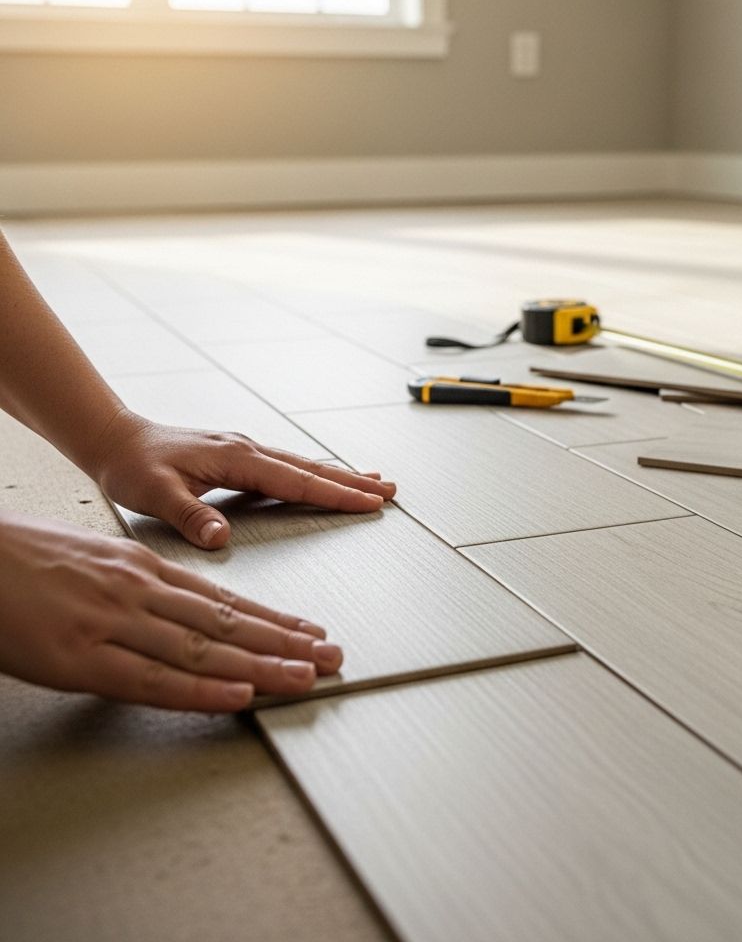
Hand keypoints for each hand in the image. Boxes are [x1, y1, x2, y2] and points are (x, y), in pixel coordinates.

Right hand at [0, 511, 342, 710]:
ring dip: (262, 667)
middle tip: (331, 657)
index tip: (310, 631)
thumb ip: (139, 583)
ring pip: (205, 650)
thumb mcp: (95, 559)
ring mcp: (112, 624)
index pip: (226, 599)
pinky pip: (153, 680)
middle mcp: (139, 592)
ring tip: (307, 676)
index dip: (274, 619)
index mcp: (143, 568)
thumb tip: (177, 603)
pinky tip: (239, 695)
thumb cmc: (22, 558)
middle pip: (229, 623)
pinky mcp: (80, 659)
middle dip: (287, 643)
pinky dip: (201, 690)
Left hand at [91, 411, 395, 548]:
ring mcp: (247, 450)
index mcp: (236, 459)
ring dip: (341, 475)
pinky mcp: (241, 455)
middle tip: (389, 491)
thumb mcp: (155, 495)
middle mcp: (248, 449)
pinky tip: (325, 476)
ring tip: (374, 482)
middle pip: (312, 469)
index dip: (336, 494)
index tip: (368, 502)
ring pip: (305, 464)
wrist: (116, 439)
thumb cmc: (133, 466)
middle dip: (354, 481)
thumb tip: (221, 539)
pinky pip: (290, 464)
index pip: (297, 481)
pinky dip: (317, 472)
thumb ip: (191, 516)